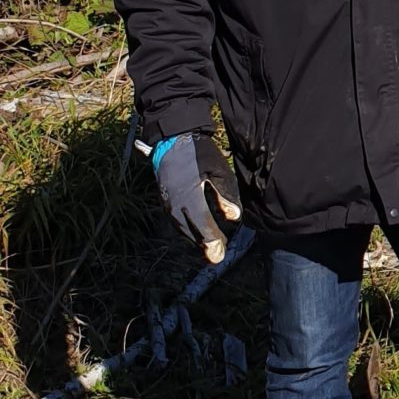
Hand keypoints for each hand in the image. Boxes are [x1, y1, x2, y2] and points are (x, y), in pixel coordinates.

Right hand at [154, 130, 242, 263]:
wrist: (172, 139)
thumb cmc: (198, 153)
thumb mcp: (217, 170)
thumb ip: (225, 194)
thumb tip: (234, 217)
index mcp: (188, 196)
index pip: (202, 224)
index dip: (212, 240)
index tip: (220, 254)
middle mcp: (174, 204)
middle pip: (190, 231)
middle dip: (204, 246)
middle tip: (217, 259)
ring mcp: (167, 203)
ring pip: (182, 228)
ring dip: (195, 240)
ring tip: (209, 251)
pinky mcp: (165, 201)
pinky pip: (176, 221)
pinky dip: (188, 231)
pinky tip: (197, 235)